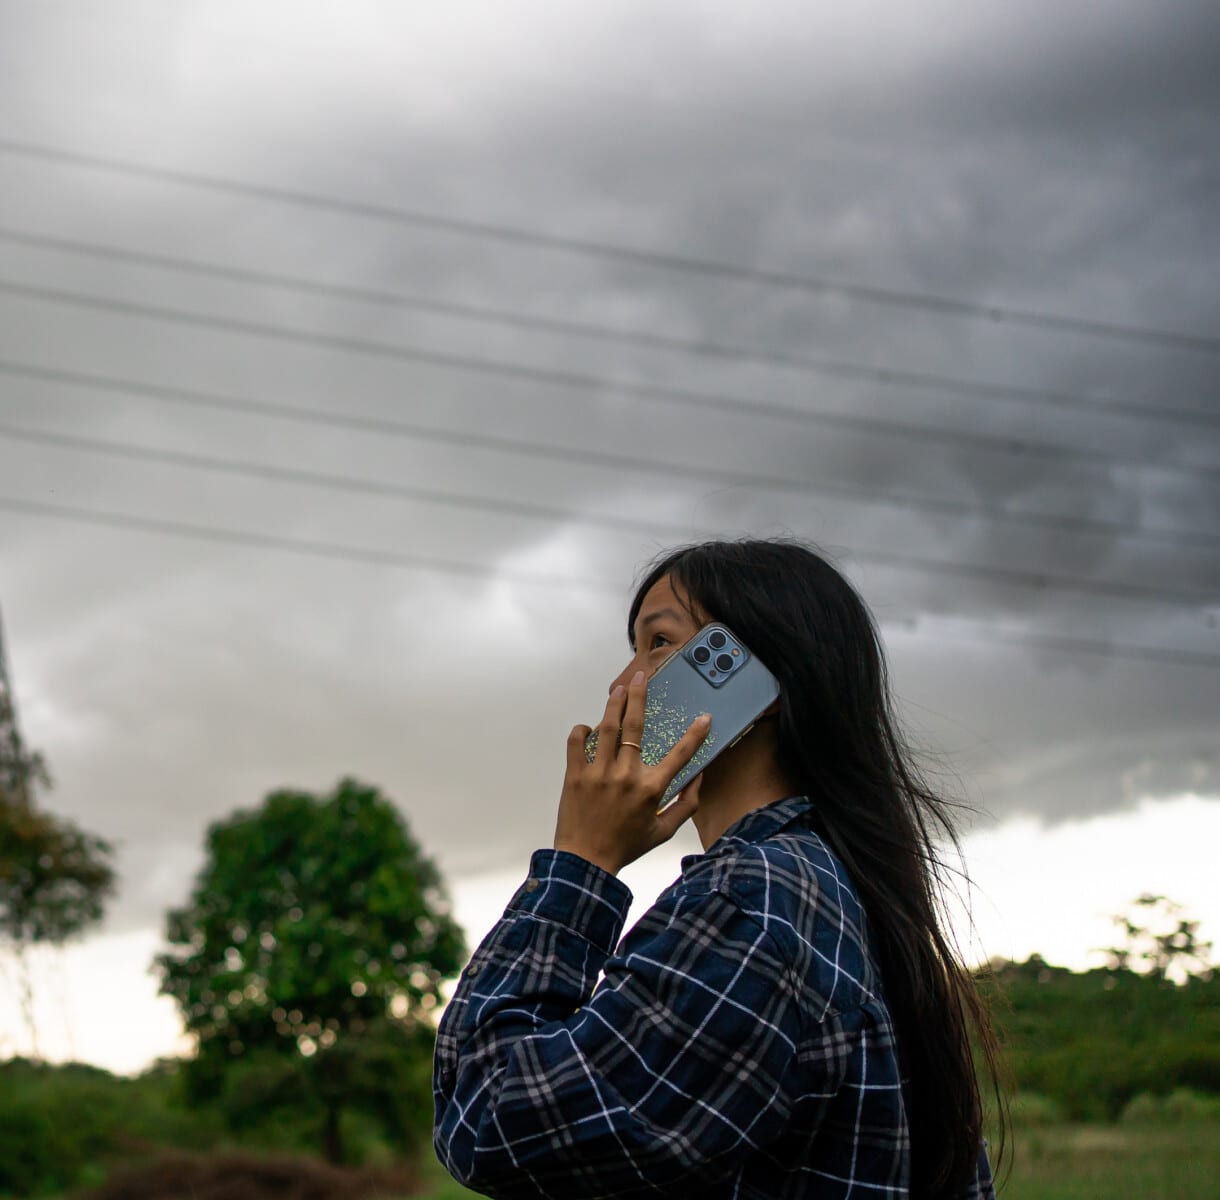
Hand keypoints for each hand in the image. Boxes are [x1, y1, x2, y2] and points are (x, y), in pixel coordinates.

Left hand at [553, 669, 710, 874]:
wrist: (586, 862)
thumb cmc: (626, 846)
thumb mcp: (663, 832)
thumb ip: (686, 805)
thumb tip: (698, 778)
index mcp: (651, 789)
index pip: (679, 755)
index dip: (695, 735)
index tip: (704, 717)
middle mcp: (626, 776)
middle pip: (635, 725)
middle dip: (639, 696)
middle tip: (640, 675)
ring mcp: (598, 773)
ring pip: (606, 727)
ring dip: (613, 703)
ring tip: (618, 688)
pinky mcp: (575, 775)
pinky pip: (576, 742)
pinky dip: (581, 731)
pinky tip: (588, 728)